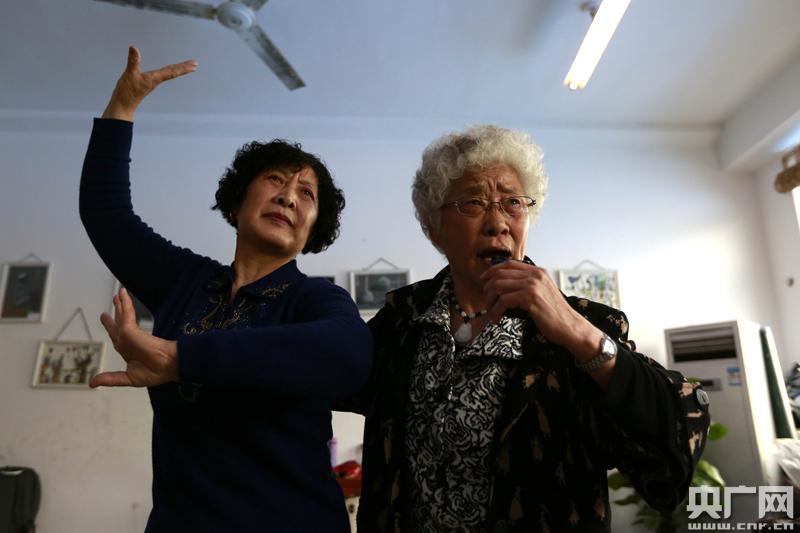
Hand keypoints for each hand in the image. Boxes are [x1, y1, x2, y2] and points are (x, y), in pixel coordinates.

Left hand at [90, 287, 178, 387]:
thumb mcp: (128, 378)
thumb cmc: (155, 372)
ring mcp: (130, 333)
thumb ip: (111, 378)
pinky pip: (126, 314)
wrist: (168, 365)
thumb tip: (91, 383)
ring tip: (119, 293)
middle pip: (120, 322)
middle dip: (117, 310)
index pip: (117, 336)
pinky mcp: (131, 329)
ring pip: (123, 315)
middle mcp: (128, 340)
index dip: (112, 327)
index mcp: (128, 351)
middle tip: (115, 299)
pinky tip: (123, 295)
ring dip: (121, 304)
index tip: (106, 317)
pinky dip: (124, 304)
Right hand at [102, 46, 197, 120]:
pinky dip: (167, 72)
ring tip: (185, 67)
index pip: (172, 71)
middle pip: (173, 72)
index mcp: (155, 78)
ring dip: (177, 70)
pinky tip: (166, 71)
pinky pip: (161, 76)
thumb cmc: (127, 92)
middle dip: (184, 68)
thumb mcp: (130, 74)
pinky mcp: (146, 84)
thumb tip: (133, 47)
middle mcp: (155, 80)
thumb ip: (133, 61)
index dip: (183, 67)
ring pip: (168, 74)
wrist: (123, 106)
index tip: (194, 65)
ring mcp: (151, 82)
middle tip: (195, 64)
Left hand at [480, 260, 601, 357]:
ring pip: (499, 286)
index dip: (493, 271)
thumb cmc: (555, 314)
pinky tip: (497, 318)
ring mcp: (533, 285)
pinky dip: (496, 311)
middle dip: (488, 287)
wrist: (570, 326)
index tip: (484, 280)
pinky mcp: (530, 298)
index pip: (509, 264)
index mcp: (538, 271)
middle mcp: (535, 275)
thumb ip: (528, 285)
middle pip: (500, 273)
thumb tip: (504, 287)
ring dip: (490, 300)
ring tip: (490, 311)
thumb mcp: (543, 293)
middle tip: (486, 301)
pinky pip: (503, 300)